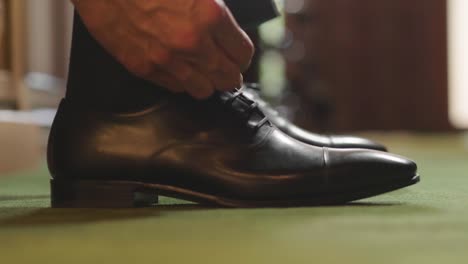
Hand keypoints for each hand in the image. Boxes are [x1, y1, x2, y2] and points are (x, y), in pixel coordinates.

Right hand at [72, 0, 254, 98]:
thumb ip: (214, 9)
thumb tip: (227, 30)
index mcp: (210, 15)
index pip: (243, 54)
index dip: (243, 56)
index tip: (239, 56)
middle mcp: (192, 43)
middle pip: (227, 78)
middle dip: (231, 75)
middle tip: (229, 71)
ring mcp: (167, 59)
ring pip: (203, 90)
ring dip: (208, 83)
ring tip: (205, 74)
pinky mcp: (143, 68)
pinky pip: (174, 87)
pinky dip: (181, 82)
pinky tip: (179, 69)